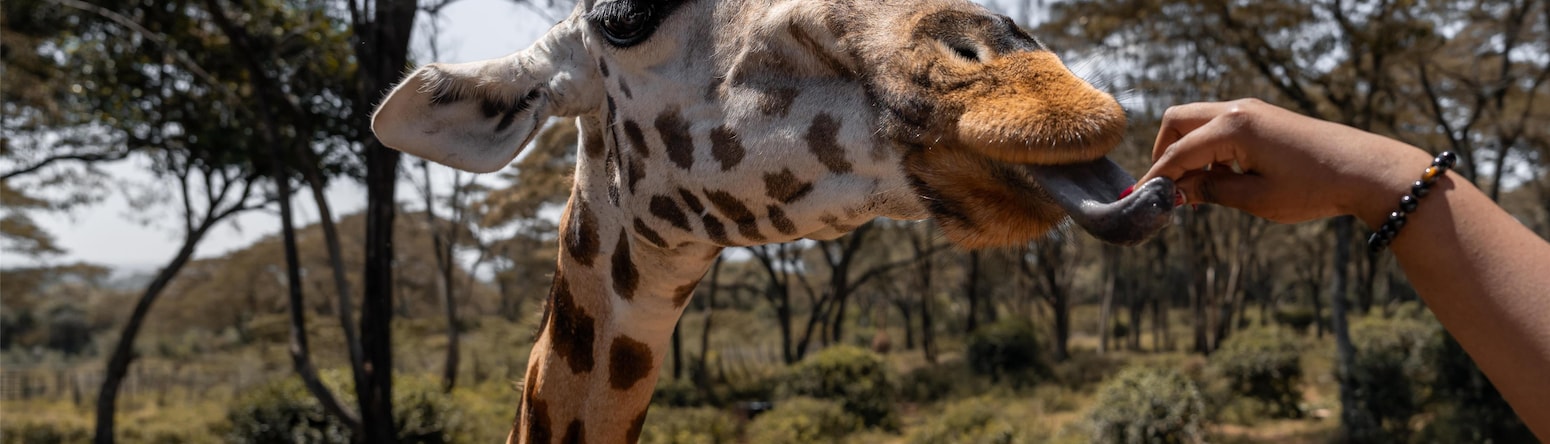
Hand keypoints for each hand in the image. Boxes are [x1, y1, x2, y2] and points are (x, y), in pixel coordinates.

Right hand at [1137, 99, 1432, 226]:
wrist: (1366, 171)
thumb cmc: (1313, 187)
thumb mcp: (1256, 198)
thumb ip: (1211, 191)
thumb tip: (1178, 192)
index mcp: (1233, 128)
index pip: (1178, 151)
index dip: (1158, 177)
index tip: (1141, 198)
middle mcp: (1238, 111)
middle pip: (1178, 122)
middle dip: (1165, 153)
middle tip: (1166, 187)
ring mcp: (1252, 111)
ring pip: (1199, 122)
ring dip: (1189, 152)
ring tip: (1200, 191)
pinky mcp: (1264, 119)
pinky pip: (1221, 127)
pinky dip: (1210, 149)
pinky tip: (1225, 179)